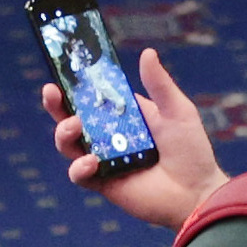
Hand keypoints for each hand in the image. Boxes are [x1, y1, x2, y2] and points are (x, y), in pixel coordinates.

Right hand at [48, 46, 222, 233]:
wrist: (196, 193)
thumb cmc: (191, 151)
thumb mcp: (177, 111)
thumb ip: (159, 84)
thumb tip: (147, 53)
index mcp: (124, 116)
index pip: (94, 98)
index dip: (77, 86)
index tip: (64, 73)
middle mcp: (109, 136)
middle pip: (73, 118)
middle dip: (57, 105)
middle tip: (51, 92)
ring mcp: (104, 160)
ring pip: (70, 145)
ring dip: (64, 133)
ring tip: (73, 126)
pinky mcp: (103, 183)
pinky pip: (79, 174)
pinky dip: (79, 167)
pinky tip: (92, 161)